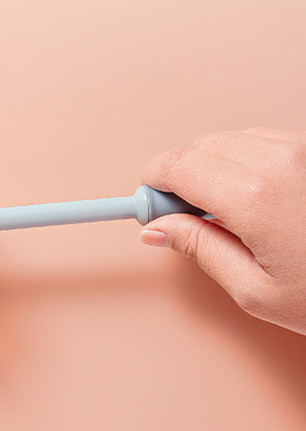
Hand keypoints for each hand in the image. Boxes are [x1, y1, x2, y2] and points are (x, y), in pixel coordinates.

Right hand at [139, 127, 305, 334]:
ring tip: (224, 214)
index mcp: (256, 197)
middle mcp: (283, 160)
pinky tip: (254, 200)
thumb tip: (158, 229)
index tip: (147, 207)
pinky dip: (244, 163)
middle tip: (181, 217)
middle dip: (179, 176)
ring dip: (212, 169)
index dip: (152, 184)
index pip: (177, 166)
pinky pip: (265, 141)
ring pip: (231, 140)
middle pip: (200, 147)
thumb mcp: (255, 289)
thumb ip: (199, 249)